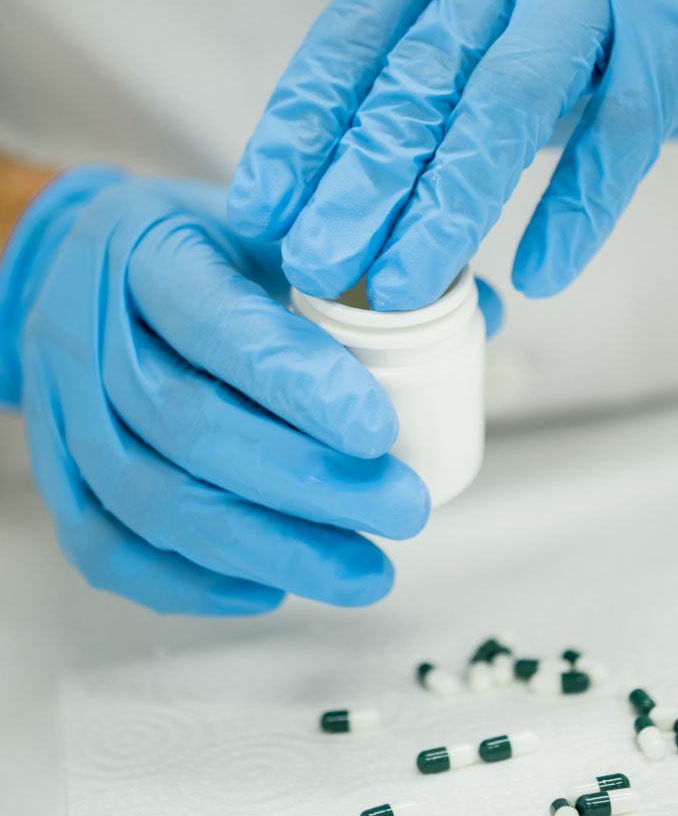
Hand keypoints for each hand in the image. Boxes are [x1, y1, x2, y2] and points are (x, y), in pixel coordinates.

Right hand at [0, 170, 428, 614]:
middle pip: (190, 427)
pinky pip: (106, 547)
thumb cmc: (189, 251)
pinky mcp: (58, 472)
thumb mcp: (265, 228)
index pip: (219, 324)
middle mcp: (92, 333)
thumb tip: (480, 314)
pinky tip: (272, 587)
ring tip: (364, 569)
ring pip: (152, 499)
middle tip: (403, 511)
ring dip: (267, 546)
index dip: (300, 385)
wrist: (78, 267)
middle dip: (307, 484)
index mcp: (148, 254)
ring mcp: (66, 411)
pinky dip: (189, 583)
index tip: (381, 432)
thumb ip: (360, 275)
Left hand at [228, 0, 677, 309]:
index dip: (301, 131)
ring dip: (448, 203)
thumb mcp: (487, 33)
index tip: (261, 211)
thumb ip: (422, 97)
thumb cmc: (584, 22)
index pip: (352, 39)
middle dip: (361, 179)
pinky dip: (576, 207)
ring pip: (504, 101)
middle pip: (418, 76)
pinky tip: (540, 272)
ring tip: (405, 285)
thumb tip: (334, 210)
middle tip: (317, 263)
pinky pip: (619, 130)